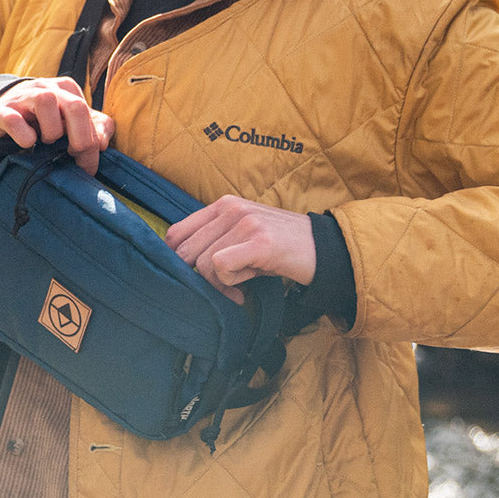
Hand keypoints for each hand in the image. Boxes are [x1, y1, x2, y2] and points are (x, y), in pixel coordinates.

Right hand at [0, 76, 113, 174]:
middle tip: (74, 156)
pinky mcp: (1, 111)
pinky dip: (24, 135)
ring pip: (46, 101)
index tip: (87, 166)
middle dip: (81, 138)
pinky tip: (28, 142)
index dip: (93, 143)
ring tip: (46, 141)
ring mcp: (23, 97)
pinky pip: (14, 119)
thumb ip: (94, 128)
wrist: (0, 113)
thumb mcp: (69, 121)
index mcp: (67, 89)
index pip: (88, 113)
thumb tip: (103, 144)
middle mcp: (47, 87)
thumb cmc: (42, 119)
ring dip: (52, 130)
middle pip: (75, 106)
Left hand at [165, 195, 315, 302]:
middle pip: (186, 252)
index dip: (177, 260)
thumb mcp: (241, 235)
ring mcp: (246, 223)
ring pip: (204, 264)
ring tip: (238, 290)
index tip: (194, 278)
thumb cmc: (277, 247)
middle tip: (220, 291)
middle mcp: (232, 208)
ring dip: (219, 286)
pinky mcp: (260, 242)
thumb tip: (179, 264)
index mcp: (223, 205)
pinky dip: (229, 285)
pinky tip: (243, 292)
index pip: (177, 234)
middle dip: (197, 278)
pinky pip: (221, 266)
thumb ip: (213, 241)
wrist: (321, 248)